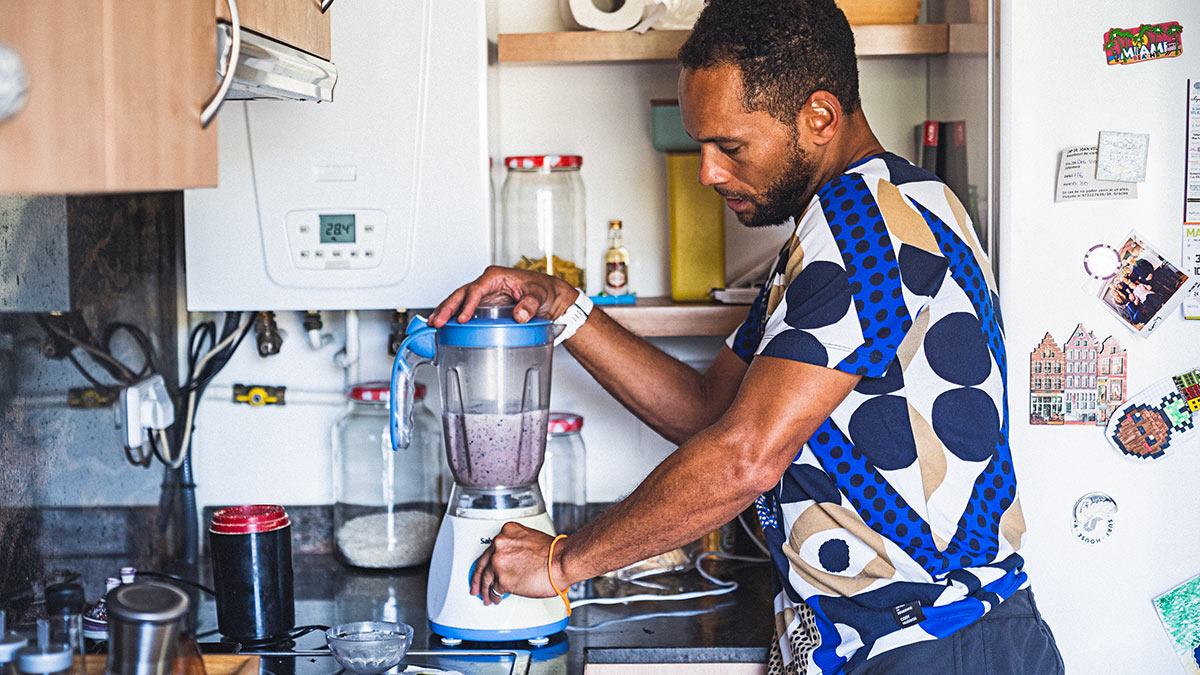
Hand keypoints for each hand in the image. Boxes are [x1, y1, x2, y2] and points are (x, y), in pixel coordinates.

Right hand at [429, 266, 578, 327]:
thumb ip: (530, 304)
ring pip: (458, 300)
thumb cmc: (543, 290)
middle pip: (461, 294)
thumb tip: (521, 315)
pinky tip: (444, 326)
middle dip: (448, 308)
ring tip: (434, 325)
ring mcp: (483, 294)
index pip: (476, 289)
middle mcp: (486, 283)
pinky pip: (464, 308)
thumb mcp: (539, 295)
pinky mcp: (483, 305)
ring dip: (445, 312)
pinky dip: (453, 316)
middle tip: (437, 322)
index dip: (468, 304)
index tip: (463, 318)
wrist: (548, 296)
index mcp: (495, 276)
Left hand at [470, 522, 567, 605]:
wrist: (561, 561)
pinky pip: (495, 590)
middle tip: (476, 585)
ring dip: (485, 590)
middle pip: (483, 563)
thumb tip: (513, 559)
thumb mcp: (530, 538)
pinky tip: (496, 599)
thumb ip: (516, 546)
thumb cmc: (554, 552)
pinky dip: (495, 596)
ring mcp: (499, 563)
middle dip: (478, 577)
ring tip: (486, 597)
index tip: (484, 567)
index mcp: (507, 532)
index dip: (486, 560)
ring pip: (487, 578)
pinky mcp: (503, 580)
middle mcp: (500, 545)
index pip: (490, 548)